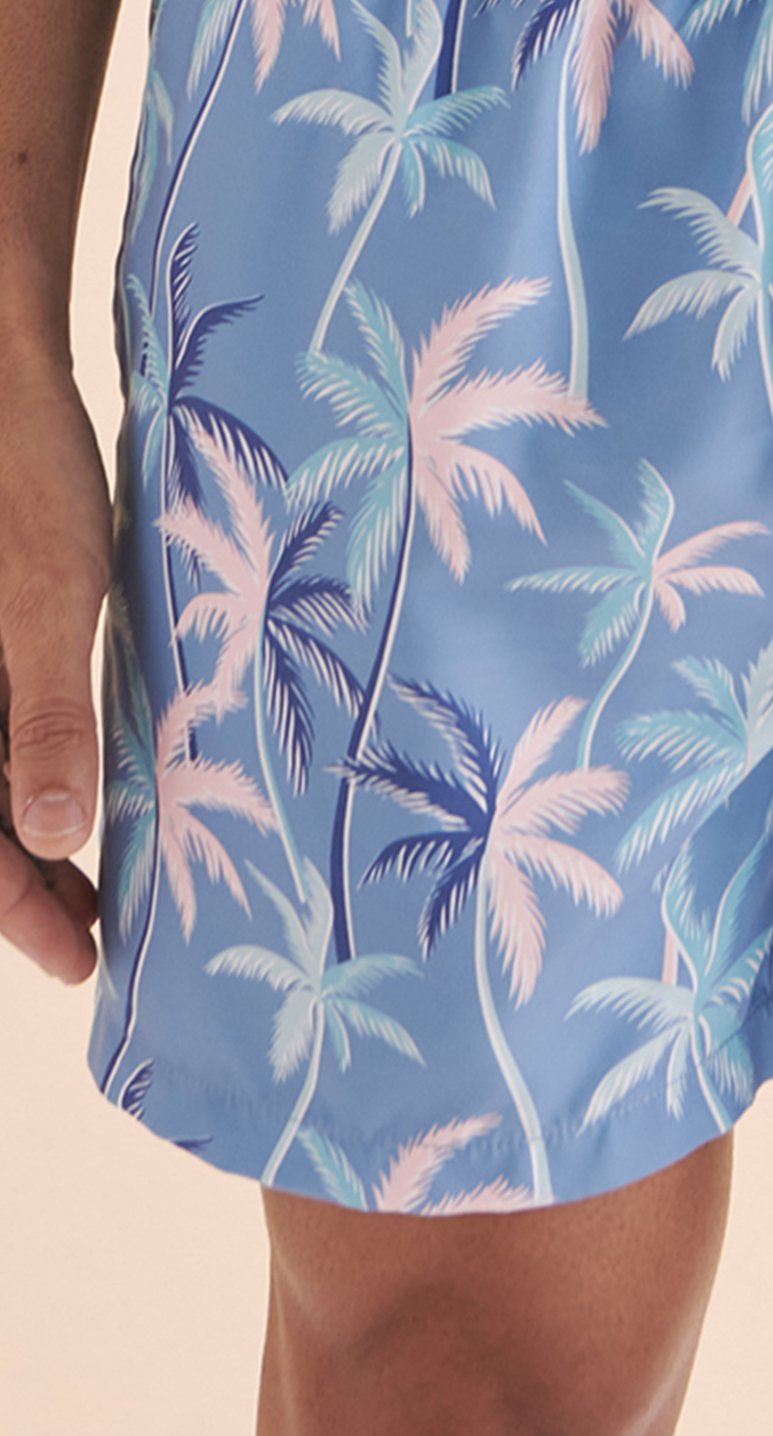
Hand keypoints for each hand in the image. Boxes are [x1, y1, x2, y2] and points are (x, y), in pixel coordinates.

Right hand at [0, 349, 110, 983]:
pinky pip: (0, 718)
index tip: (80, 958)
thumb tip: (55, 834)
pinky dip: (31, 760)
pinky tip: (84, 777)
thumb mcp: (50, 600)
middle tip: (99, 932)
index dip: (19, 910)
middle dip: (29, 880)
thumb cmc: (23, 477)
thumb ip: (46, 717)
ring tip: (100, 870)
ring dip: (34, 825)